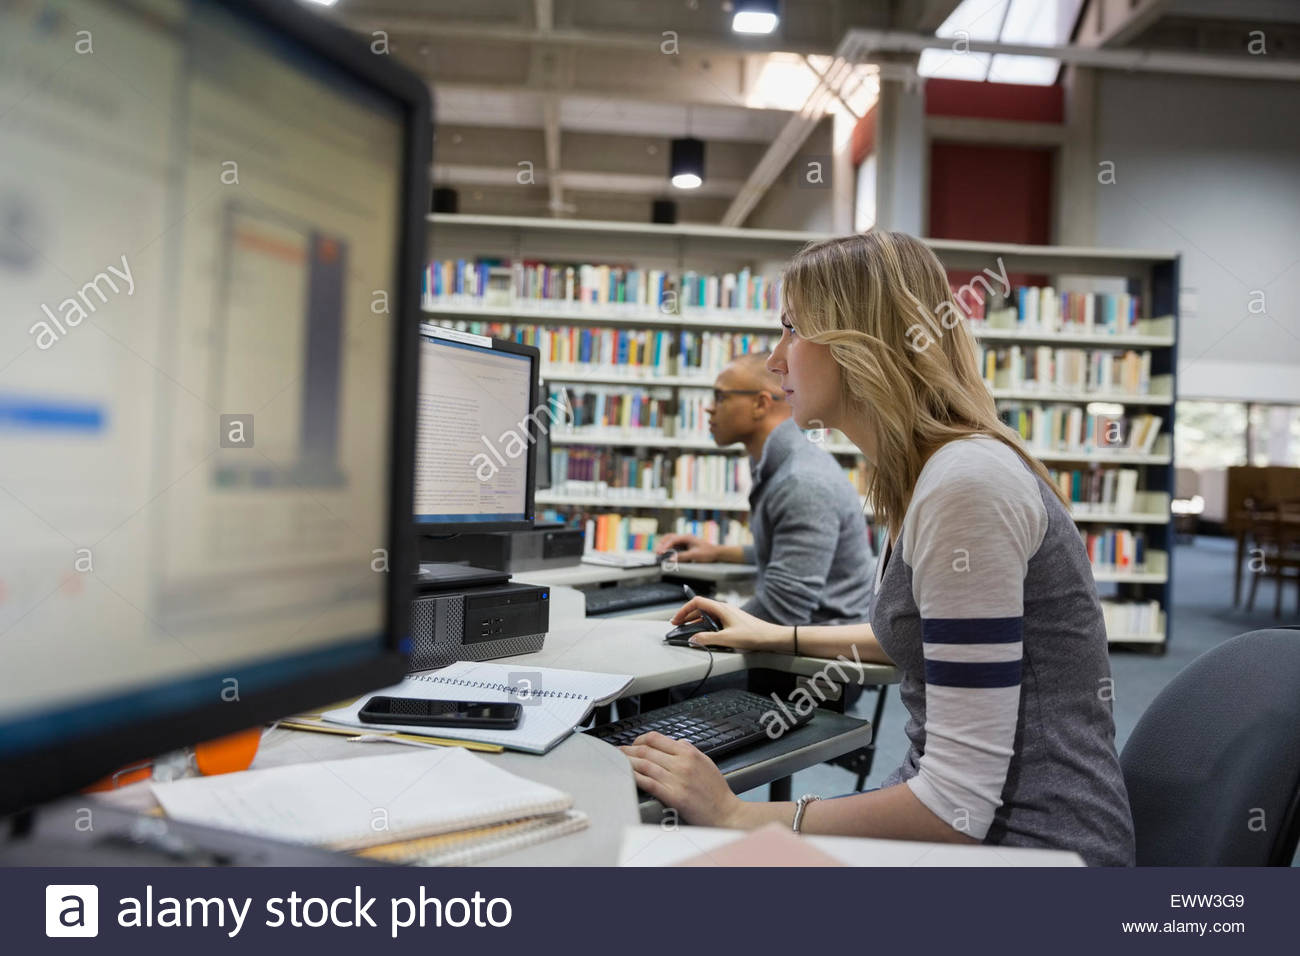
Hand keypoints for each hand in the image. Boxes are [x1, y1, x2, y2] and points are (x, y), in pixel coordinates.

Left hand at [619, 732, 745, 826]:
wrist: (726, 813)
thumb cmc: (716, 791)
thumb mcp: (706, 762)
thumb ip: (689, 751)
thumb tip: (676, 742)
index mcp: (689, 753)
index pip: (657, 738)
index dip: (640, 739)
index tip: (633, 743)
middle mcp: (682, 763)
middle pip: (647, 750)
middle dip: (628, 750)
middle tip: (618, 751)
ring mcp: (677, 780)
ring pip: (645, 765)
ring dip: (627, 762)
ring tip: (617, 762)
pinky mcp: (673, 797)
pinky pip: (649, 783)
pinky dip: (635, 778)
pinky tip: (627, 776)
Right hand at [654, 533, 718, 562]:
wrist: (716, 553)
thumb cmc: (707, 553)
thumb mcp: (695, 556)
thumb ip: (682, 557)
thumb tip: (671, 559)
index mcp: (687, 537)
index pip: (672, 539)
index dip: (665, 546)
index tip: (660, 552)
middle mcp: (684, 537)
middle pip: (669, 537)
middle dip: (662, 544)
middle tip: (657, 552)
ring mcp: (685, 540)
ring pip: (670, 540)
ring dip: (664, 545)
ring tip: (659, 552)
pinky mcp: (685, 545)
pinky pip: (674, 545)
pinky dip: (668, 547)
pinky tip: (666, 552)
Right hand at [669, 596, 789, 651]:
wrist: (770, 637)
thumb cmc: (753, 634)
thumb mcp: (726, 639)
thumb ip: (707, 639)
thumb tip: (693, 639)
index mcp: (721, 608)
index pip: (697, 602)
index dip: (684, 610)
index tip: (676, 619)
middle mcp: (724, 609)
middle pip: (700, 608)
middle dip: (687, 616)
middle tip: (678, 625)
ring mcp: (728, 614)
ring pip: (707, 614)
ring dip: (695, 621)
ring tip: (687, 630)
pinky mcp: (732, 621)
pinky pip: (714, 620)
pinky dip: (705, 625)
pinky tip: (704, 633)